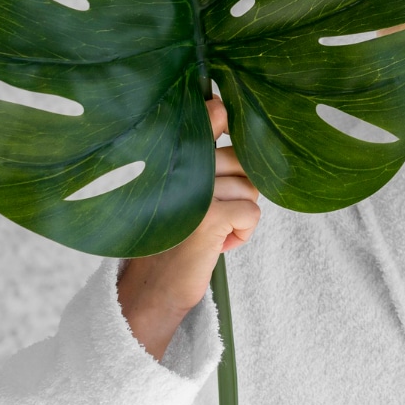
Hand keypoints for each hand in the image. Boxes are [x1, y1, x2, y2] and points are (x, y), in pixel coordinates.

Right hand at [117, 96, 260, 317]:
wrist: (152, 288)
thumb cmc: (175, 238)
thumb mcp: (188, 192)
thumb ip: (206, 161)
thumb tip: (230, 120)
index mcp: (174, 154)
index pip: (213, 115)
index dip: (227, 124)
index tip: (226, 137)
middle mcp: (182, 166)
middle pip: (243, 161)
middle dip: (239, 189)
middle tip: (214, 214)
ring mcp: (196, 191)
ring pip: (250, 189)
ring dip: (240, 216)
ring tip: (211, 232)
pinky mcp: (210, 218)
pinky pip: (252, 213)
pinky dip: (243, 233)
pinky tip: (218, 245)